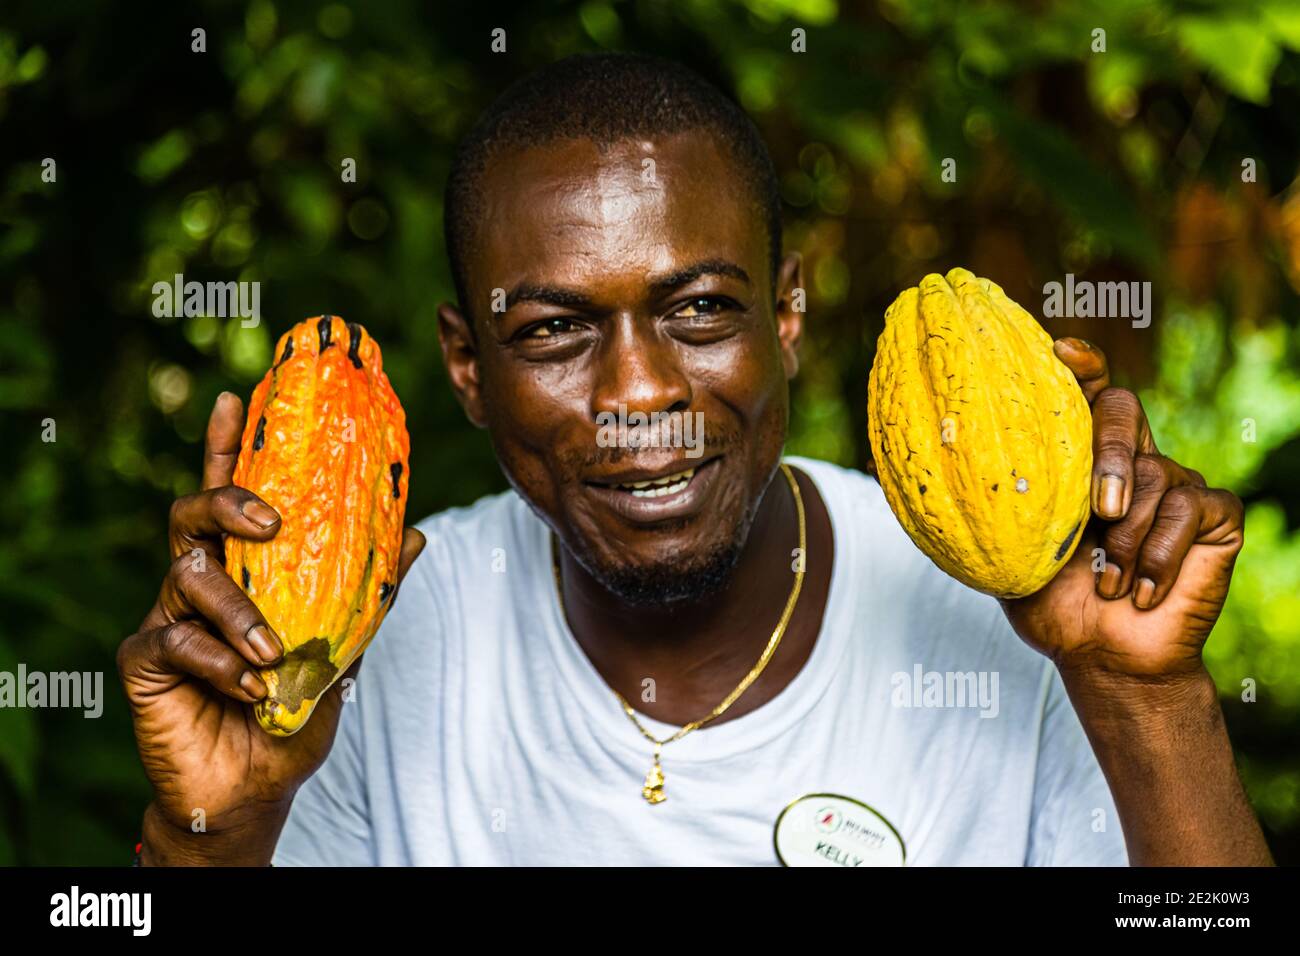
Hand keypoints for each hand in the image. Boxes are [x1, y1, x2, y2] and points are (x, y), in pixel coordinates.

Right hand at [117, 392, 425, 862]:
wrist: (256, 787)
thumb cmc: (294, 712)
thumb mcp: (345, 650)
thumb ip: (370, 593)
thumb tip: (415, 534)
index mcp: (246, 569)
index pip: (234, 494)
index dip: (231, 445)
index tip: (238, 396)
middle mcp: (203, 581)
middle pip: (194, 513)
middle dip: (227, 500)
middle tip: (269, 521)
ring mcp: (169, 617)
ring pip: (189, 576)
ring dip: (239, 610)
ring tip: (275, 652)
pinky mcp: (145, 660)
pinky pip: (173, 639)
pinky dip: (219, 660)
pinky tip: (249, 686)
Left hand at [1001, 338, 1243, 681]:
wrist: (1102, 658)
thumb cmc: (1050, 604)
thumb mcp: (1002, 550)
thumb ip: (980, 503)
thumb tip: (898, 457)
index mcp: (1078, 459)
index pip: (1084, 392)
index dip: (1077, 364)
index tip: (1058, 351)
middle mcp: (1128, 460)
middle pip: (1125, 409)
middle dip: (1111, 451)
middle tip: (1099, 509)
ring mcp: (1174, 484)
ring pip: (1155, 473)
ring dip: (1126, 540)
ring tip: (1108, 582)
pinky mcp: (1214, 516)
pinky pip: (1192, 508)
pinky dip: (1161, 554)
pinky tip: (1142, 591)